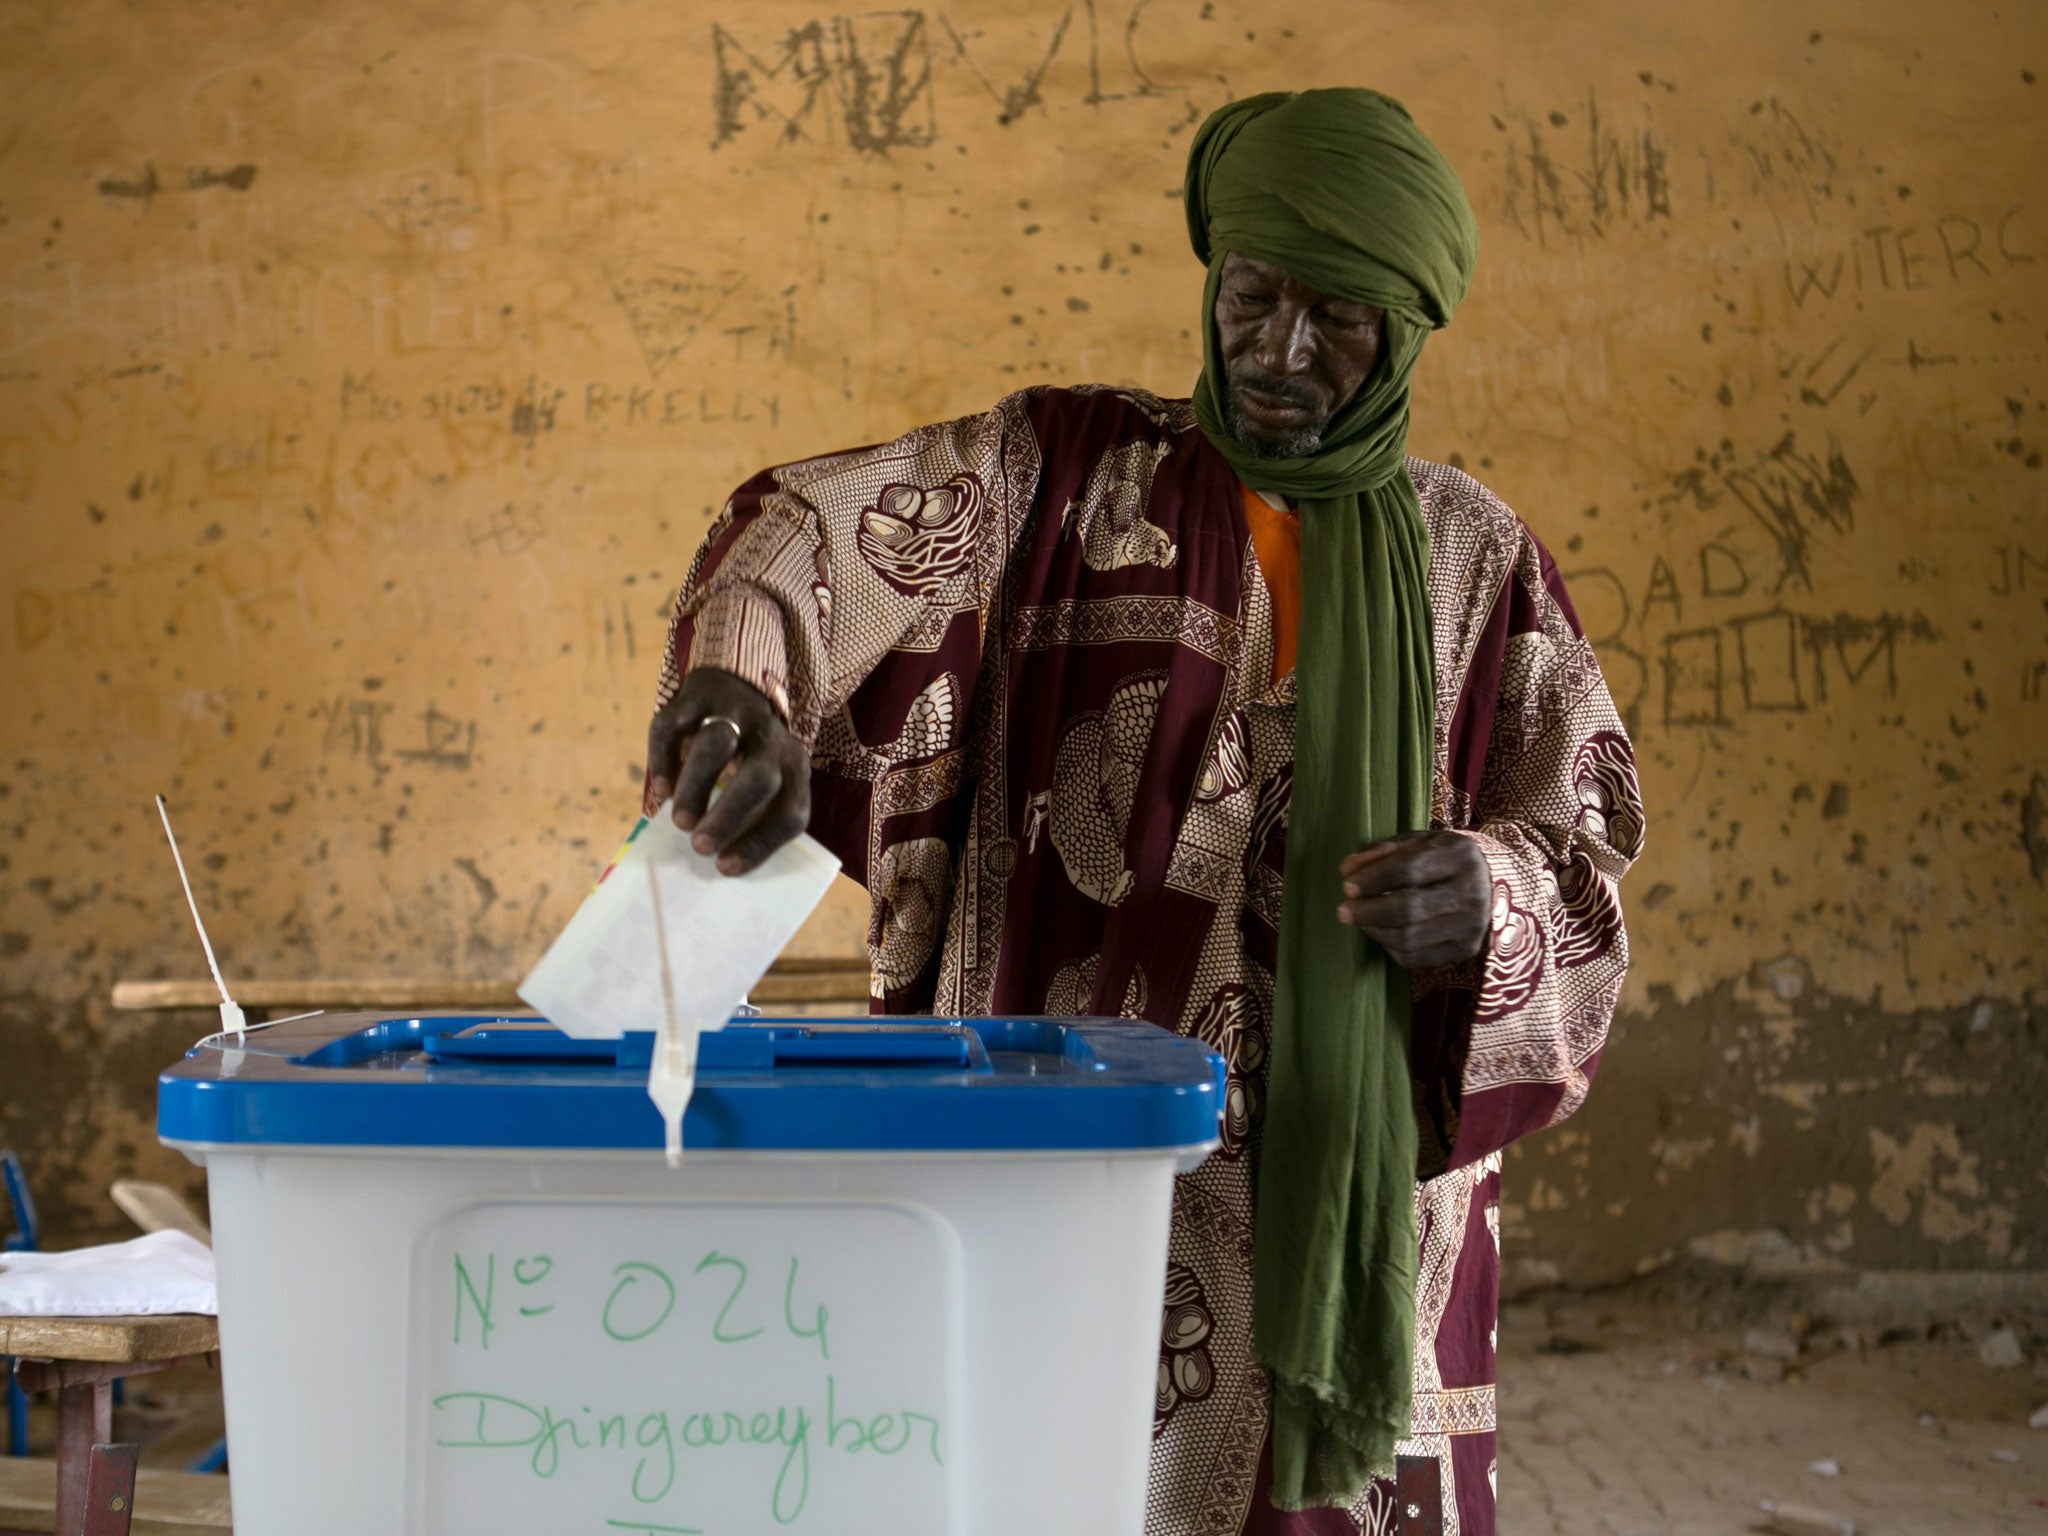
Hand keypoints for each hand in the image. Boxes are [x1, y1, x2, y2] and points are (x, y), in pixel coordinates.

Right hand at [643, 667, 811, 874]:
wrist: (736, 683)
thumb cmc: (749, 755)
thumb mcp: (765, 780)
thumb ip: (750, 817)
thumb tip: (716, 866)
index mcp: (793, 767)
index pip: (790, 811)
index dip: (760, 843)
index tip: (725, 868)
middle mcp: (769, 739)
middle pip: (758, 776)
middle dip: (730, 815)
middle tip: (700, 847)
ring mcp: (733, 712)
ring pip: (716, 744)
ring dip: (697, 785)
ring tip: (680, 822)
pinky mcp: (696, 696)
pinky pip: (675, 724)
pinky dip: (665, 757)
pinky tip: (662, 789)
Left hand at [1336, 830, 1490, 968]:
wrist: (1490, 884)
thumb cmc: (1443, 858)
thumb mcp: (1418, 841)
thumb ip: (1382, 852)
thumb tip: (1347, 870)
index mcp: (1460, 855)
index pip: (1410, 868)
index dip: (1373, 879)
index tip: (1347, 886)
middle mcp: (1472, 891)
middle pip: (1410, 909)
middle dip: (1369, 912)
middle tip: (1343, 911)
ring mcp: (1472, 926)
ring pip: (1410, 938)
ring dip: (1375, 931)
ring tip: (1360, 920)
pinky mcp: (1464, 950)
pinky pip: (1416, 958)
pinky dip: (1389, 947)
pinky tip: (1381, 932)